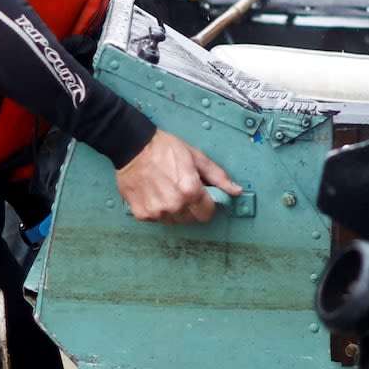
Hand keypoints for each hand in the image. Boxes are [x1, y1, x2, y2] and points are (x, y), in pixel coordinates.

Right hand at [115, 130, 242, 224]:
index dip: (208, 204)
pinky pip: (158, 219)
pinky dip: (159, 209)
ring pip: (175, 220)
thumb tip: (236, 191)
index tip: (203, 196)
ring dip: (175, 209)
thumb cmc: (164, 149)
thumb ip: (218, 177)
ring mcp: (157, 212)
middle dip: (192, 207)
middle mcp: (174, 205)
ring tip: (168, 189)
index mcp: (190, 191)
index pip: (208, 214)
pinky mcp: (143, 214)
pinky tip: (156, 193)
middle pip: (192, 219)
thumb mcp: (196, 157)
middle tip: (183, 188)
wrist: (133, 147)